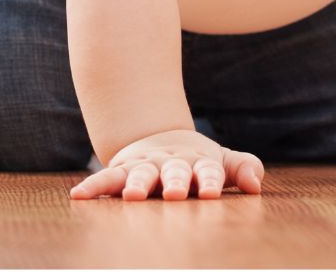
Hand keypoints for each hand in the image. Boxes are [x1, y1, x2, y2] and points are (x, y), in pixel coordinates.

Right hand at [69, 128, 263, 200]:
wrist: (161, 140)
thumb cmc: (196, 164)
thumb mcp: (222, 162)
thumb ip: (242, 168)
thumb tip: (257, 184)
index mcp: (200, 163)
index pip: (209, 170)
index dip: (210, 181)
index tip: (210, 193)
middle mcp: (172, 163)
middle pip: (175, 171)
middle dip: (175, 181)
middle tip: (175, 193)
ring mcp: (146, 165)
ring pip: (141, 173)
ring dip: (137, 183)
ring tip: (132, 195)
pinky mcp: (123, 169)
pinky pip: (107, 177)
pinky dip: (94, 185)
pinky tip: (79, 195)